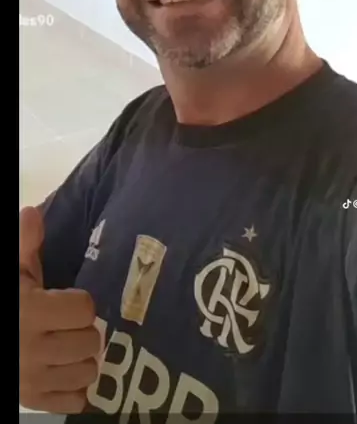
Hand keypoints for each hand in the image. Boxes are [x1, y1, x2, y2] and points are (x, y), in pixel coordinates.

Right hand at [19, 206, 100, 413]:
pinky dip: (74, 388)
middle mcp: (32, 349)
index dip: (79, 303)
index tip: (66, 300)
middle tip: (70, 325)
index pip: (84, 309)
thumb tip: (31, 212)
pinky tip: (63, 371)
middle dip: (84, 330)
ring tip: (68, 346)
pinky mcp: (32, 401)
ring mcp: (32, 380)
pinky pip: (74, 400)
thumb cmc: (6, 301)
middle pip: (90, 341)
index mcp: (29, 311)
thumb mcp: (12, 272)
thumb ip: (24, 244)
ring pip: (87, 372)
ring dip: (83, 359)